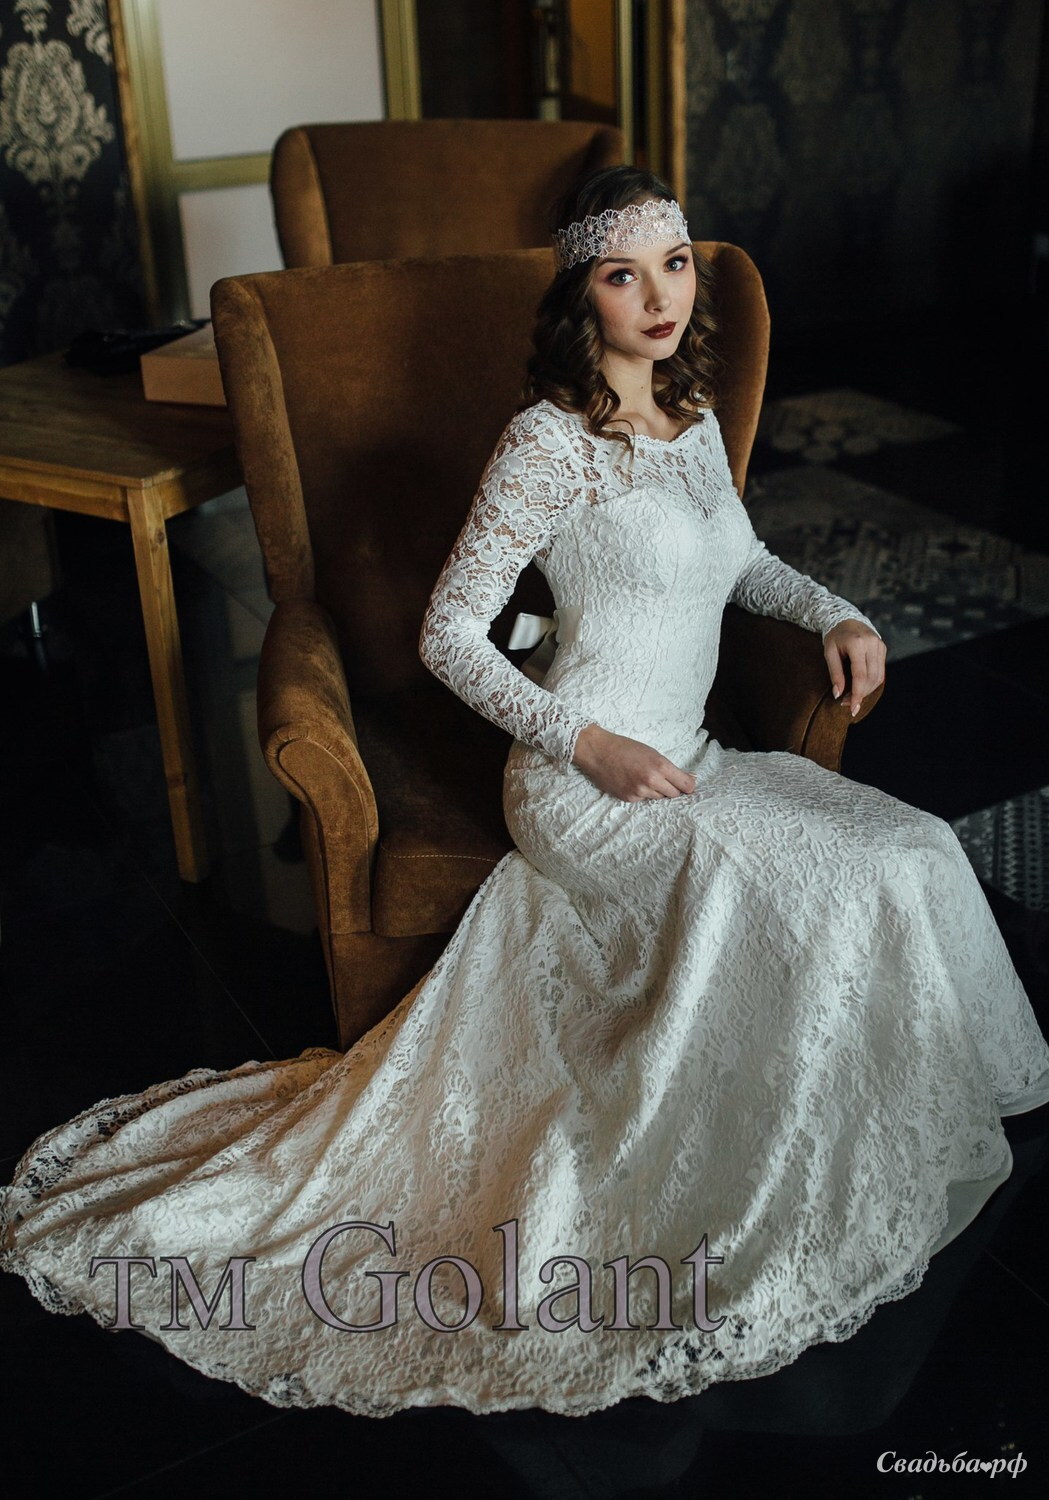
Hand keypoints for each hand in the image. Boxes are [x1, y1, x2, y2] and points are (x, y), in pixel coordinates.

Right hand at [572, 723, 695, 800]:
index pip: (685, 784)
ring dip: (657, 791)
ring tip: (644, 778)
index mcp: (660, 765)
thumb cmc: (625, 748)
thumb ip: (668, 768)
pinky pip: (644, 799)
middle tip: (665, 780)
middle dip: (673, 788)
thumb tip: (688, 780)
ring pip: (659, 798)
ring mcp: (640, 791)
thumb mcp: (651, 752)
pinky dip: (642, 793)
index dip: (689, 786)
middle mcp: (651, 780)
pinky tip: (632, 782)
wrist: (598, 752)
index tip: (689, 785)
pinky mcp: (629, 798)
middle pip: (674, 794)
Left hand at [824, 620, 885, 716]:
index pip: (860, 675)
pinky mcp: (883, 648)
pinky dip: (871, 682)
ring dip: (867, 691)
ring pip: (879, 677)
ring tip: (853, 697)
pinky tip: (861, 687)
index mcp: (857, 644)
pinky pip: (880, 671)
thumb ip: (834, 673)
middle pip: (871, 678)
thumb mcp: (829, 652)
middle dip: (861, 694)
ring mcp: (880, 646)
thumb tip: (838, 694)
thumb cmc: (834, 636)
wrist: (846, 618)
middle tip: (847, 703)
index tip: (853, 708)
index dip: (858, 694)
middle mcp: (872, 644)